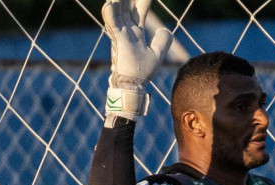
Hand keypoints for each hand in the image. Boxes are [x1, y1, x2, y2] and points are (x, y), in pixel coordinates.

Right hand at [102, 0, 172, 117]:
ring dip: (118, 1)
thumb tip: (165, 28)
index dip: (143, 0)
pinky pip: (114, 26)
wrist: (132, 86)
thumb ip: (162, 41)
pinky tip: (110, 3)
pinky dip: (111, 15)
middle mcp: (127, 31)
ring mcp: (122, 35)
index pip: (141, 10)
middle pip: (128, 6)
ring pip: (119, 12)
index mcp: (136, 31)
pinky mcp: (119, 42)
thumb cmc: (141, 71)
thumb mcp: (156, 54)